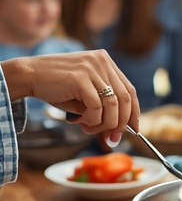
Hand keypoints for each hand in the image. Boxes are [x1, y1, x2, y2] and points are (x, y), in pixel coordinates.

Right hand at [1, 51, 139, 138]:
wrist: (28, 75)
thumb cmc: (56, 88)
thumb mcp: (85, 96)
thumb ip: (103, 108)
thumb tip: (118, 132)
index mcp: (106, 62)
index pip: (129, 90)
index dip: (134, 111)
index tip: (134, 129)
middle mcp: (103, 62)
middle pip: (125, 99)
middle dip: (121, 123)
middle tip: (112, 139)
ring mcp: (93, 68)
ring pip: (113, 105)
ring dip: (103, 124)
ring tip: (87, 128)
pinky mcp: (81, 78)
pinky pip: (96, 107)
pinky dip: (91, 119)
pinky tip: (78, 121)